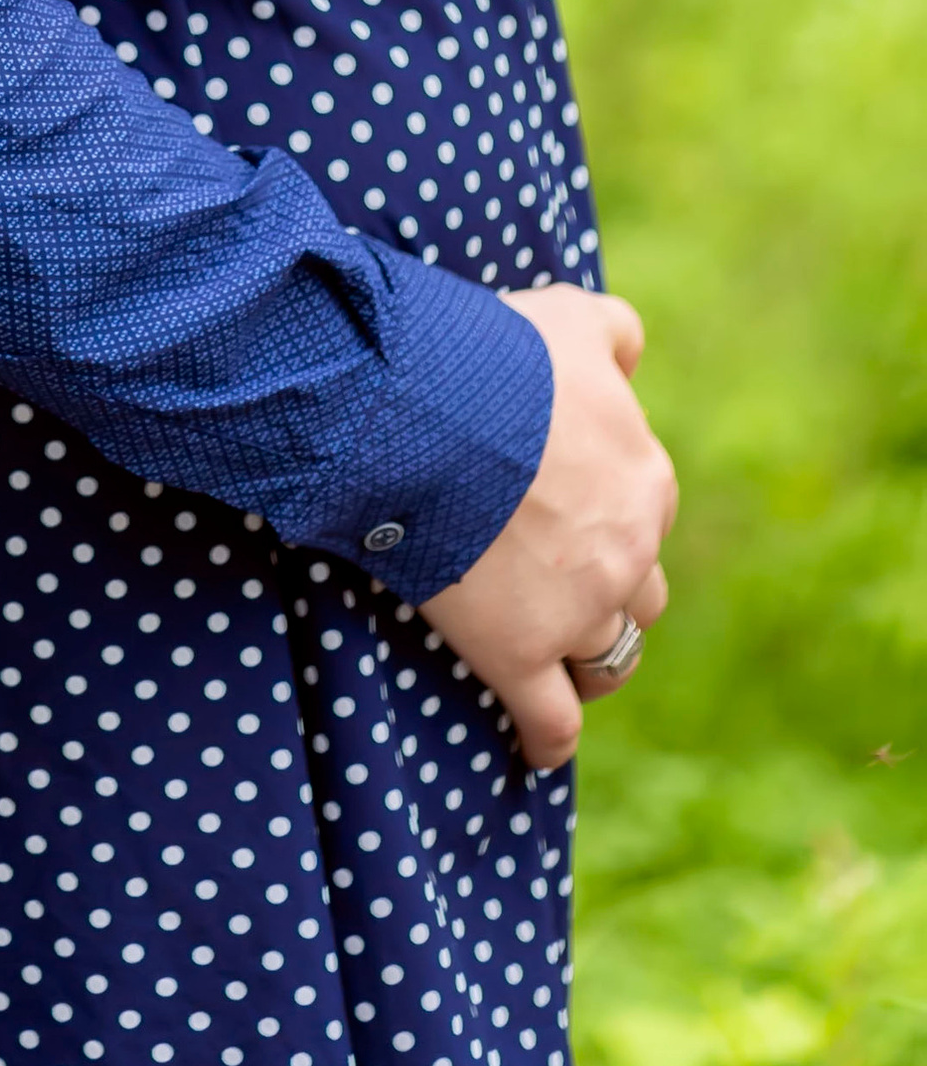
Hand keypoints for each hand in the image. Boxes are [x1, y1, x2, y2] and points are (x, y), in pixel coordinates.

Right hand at [421, 284, 674, 770]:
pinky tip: (536, 749)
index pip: (646, 511)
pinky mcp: (518, 653)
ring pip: (610, 659)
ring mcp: (578, 611)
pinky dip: (546, 739)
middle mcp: (628, 551)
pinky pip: (551, 721)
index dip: (605, 511)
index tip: (564, 507)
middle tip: (557, 578)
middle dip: (609, 588)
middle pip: (640, 591)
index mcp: (645, 479)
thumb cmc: (488, 352)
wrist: (419, 403)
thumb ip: (611, 330)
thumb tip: (630, 350)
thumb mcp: (566, 316)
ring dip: (590, 660)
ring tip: (560, 662)